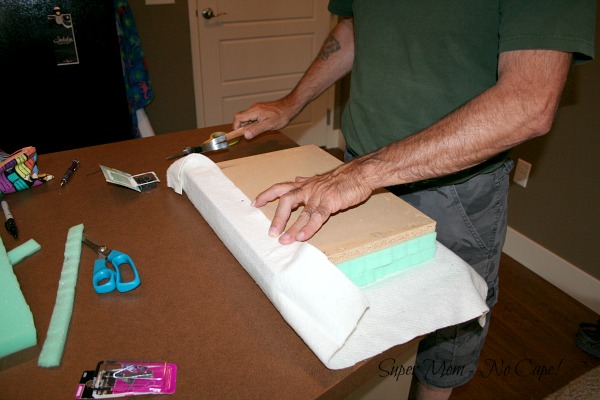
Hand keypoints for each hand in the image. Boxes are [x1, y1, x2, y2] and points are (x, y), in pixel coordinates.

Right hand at [233, 97, 299, 138]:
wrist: (290, 107)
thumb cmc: (281, 115)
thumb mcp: (269, 125)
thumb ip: (256, 130)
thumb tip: (246, 135)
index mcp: (254, 111)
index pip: (238, 117)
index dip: (236, 126)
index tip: (239, 134)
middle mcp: (254, 108)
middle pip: (241, 117)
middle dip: (242, 126)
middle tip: (249, 133)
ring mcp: (257, 108)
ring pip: (247, 117)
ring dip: (248, 125)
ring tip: (258, 130)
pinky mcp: (260, 109)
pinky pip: (252, 116)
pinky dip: (253, 122)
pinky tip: (261, 126)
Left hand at [252, 162, 372, 244]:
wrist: (361, 173)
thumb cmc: (343, 177)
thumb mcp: (321, 178)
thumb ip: (307, 181)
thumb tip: (296, 179)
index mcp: (306, 184)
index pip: (281, 187)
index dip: (267, 194)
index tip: (255, 203)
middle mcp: (308, 189)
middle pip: (286, 200)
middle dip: (277, 217)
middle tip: (271, 232)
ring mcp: (319, 195)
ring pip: (301, 212)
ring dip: (291, 227)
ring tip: (284, 240)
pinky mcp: (330, 202)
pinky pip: (317, 216)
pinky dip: (309, 227)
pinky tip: (302, 237)